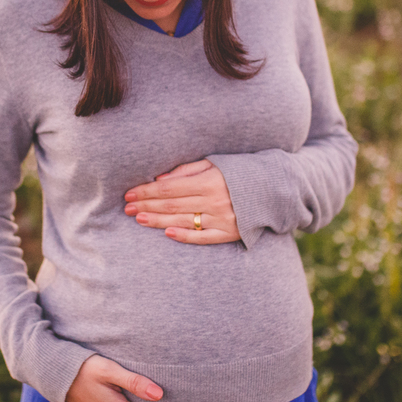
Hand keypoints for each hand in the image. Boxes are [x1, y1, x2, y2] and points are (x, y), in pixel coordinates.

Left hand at [124, 160, 241, 243]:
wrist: (275, 188)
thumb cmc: (240, 172)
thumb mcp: (215, 163)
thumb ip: (187, 171)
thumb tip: (160, 180)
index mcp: (209, 181)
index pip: (169, 188)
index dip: (147, 191)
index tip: (129, 193)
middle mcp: (214, 201)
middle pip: (172, 205)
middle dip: (146, 206)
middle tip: (126, 208)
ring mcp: (222, 219)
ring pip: (183, 221)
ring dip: (158, 221)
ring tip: (138, 219)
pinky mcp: (229, 233)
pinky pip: (203, 238)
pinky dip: (185, 236)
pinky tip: (167, 234)